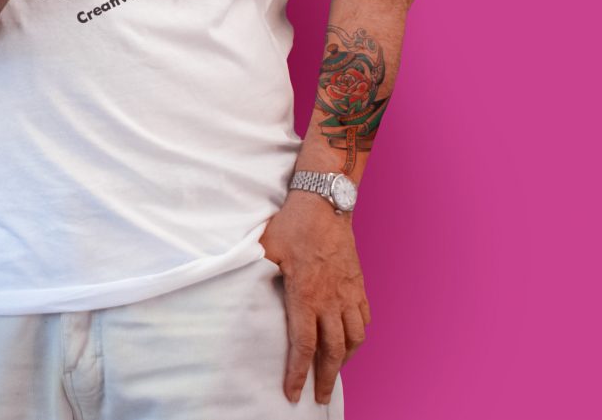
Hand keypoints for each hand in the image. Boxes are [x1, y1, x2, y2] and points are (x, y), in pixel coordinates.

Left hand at [260, 191, 369, 404]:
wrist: (325, 204)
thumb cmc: (292, 225)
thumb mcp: (265, 248)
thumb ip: (255, 272)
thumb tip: (236, 287)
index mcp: (305, 295)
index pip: (304, 345)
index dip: (298, 373)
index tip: (293, 393)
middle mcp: (331, 300)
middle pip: (333, 351)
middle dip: (325, 379)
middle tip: (320, 398)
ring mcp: (348, 293)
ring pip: (354, 339)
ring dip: (345, 361)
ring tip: (334, 373)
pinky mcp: (358, 285)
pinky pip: (364, 319)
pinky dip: (359, 337)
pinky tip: (351, 343)